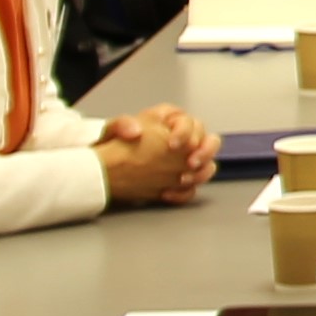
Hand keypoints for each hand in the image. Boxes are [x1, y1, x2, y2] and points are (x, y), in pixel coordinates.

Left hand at [96, 106, 214, 204]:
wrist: (107, 169)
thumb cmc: (112, 146)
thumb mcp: (112, 130)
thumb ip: (122, 124)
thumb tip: (135, 130)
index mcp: (171, 123)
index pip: (189, 122)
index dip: (185, 132)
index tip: (173, 144)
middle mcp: (185, 140)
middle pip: (209, 140)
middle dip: (204, 152)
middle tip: (190, 162)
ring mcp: (186, 161)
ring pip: (208, 164)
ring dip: (201, 173)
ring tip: (183, 179)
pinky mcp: (181, 180)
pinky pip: (193, 187)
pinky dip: (184, 192)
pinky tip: (168, 193)